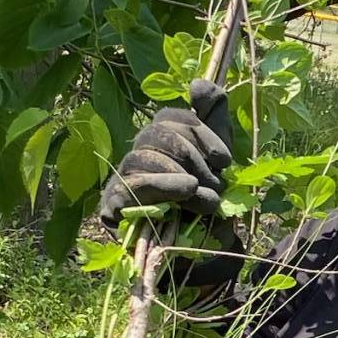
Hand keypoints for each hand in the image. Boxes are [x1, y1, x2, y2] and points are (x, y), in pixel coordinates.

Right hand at [99, 79, 234, 227]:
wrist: (199, 254)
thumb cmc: (206, 204)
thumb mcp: (217, 157)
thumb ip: (213, 116)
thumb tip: (196, 83)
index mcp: (160, 140)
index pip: (170, 117)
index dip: (199, 131)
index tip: (224, 159)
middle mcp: (137, 154)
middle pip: (156, 132)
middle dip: (193, 156)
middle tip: (216, 183)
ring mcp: (122, 178)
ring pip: (144, 156)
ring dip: (183, 175)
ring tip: (207, 198)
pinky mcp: (113, 205)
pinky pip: (134, 184)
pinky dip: (164, 185)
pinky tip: (186, 190)